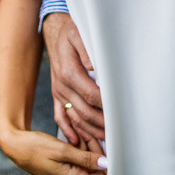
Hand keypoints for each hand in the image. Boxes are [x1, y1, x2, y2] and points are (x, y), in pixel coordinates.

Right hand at [0, 127, 107, 174]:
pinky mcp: (66, 172)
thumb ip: (86, 159)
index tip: (105, 144)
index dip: (108, 160)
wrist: (17, 146)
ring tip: (74, 133)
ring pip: (89, 161)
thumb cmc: (35, 147)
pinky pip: (80, 160)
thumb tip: (106, 165)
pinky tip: (72, 138)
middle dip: (94, 148)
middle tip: (82, 132)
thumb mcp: (62, 150)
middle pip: (97, 167)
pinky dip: (79, 147)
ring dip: (85, 145)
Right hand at [43, 12, 105, 145]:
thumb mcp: (79, 34)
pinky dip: (69, 130)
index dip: (107, 107)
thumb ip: (87, 50)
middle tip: (118, 134)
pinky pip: (60, 116)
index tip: (121, 114)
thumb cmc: (71, 33)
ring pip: (75, 118)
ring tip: (105, 141)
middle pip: (84, 112)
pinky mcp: (56, 95)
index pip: (92, 96)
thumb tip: (95, 67)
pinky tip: (77, 141)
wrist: (54, 33)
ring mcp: (59, 92)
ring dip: (89, 131)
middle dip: (102, 124)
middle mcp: (62, 86)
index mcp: (69, 73)